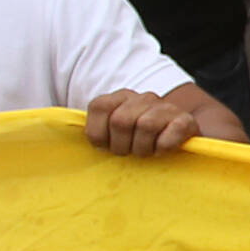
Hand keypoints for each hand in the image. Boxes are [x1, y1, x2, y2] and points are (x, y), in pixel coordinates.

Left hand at [83, 88, 203, 156]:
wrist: (182, 136)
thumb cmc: (140, 142)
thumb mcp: (114, 133)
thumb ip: (95, 132)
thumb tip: (64, 139)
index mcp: (121, 97)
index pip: (99, 106)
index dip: (98, 132)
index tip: (106, 146)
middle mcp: (143, 97)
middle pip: (120, 120)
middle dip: (121, 145)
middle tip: (129, 152)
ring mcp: (166, 107)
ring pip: (145, 126)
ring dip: (143, 149)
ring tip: (146, 153)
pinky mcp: (186, 121)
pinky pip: (169, 135)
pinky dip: (163, 148)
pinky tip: (163, 151)